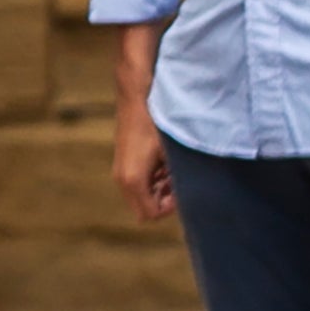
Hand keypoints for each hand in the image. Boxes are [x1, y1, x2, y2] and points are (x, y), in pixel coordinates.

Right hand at [110, 91, 174, 224]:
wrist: (137, 97)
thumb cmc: (157, 124)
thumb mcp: (173, 155)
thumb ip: (177, 182)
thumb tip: (189, 198)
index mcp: (133, 180)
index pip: (150, 214)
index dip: (169, 208)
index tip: (182, 190)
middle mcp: (122, 178)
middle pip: (143, 208)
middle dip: (162, 201)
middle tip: (177, 182)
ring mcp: (119, 170)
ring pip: (140, 196)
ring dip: (157, 190)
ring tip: (172, 170)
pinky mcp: (122, 161)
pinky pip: (137, 183)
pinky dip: (151, 180)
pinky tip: (163, 162)